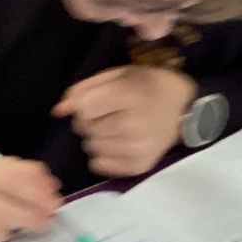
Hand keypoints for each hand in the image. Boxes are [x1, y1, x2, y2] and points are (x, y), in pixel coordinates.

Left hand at [52, 66, 195, 176]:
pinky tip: (118, 144)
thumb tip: (58, 111)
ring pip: (91, 148)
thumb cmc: (146, 87)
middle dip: (90, 122)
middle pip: (86, 130)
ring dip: (96, 138)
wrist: (183, 108)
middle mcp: (133, 124)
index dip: (85, 105)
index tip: (99, 102)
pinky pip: (100, 166)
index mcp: (128, 96)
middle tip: (109, 115)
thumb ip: (83, 89)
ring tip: (115, 129)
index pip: (83, 109)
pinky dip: (103, 155)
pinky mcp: (139, 166)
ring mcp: (138, 148)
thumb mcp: (117, 75)